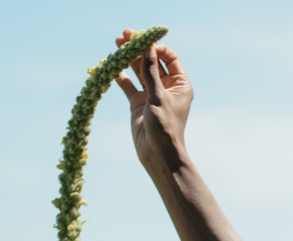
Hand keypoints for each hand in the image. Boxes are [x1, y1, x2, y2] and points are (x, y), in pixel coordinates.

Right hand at [115, 29, 193, 171]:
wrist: (157, 155)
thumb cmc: (165, 128)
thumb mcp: (158, 97)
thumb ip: (151, 72)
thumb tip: (147, 47)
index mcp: (180, 85)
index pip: (169, 57)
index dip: (155, 47)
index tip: (143, 42)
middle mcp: (166, 87)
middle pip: (152, 60)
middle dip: (139, 47)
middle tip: (125, 34)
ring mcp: (151, 94)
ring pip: (139, 70)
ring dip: (128, 57)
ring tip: (117, 43)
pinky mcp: (138, 103)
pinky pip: (128, 84)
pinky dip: (121, 74)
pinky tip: (112, 65)